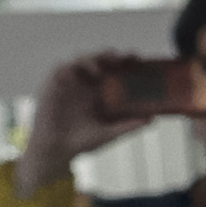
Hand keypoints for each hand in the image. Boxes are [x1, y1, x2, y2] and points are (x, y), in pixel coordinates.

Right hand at [22, 52, 141, 186]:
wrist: (56, 151)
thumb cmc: (83, 142)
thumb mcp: (109, 133)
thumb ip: (128, 126)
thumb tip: (152, 119)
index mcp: (101, 92)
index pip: (114, 70)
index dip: (127, 62)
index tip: (141, 59)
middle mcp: (86, 84)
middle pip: (100, 61)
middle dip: (114, 55)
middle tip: (129, 57)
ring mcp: (70, 84)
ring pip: (81, 60)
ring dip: (96, 57)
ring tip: (110, 63)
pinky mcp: (53, 86)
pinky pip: (60, 69)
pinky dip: (72, 66)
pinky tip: (84, 72)